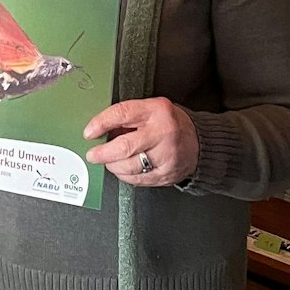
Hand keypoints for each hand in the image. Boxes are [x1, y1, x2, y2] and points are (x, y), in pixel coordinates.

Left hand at [84, 98, 199, 186]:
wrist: (199, 143)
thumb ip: (129, 117)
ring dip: (113, 166)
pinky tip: (122, 170)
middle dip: (103, 153)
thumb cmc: (171, 124)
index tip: (89, 132)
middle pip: (125, 146)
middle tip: (93, 154)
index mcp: (157, 111)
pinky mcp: (167, 174)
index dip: (101, 123)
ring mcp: (166, 156)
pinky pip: (138, 179)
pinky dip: (125, 176)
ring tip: (108, 162)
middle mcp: (162, 133)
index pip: (122, 114)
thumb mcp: (152, 109)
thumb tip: (101, 130)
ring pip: (130, 166)